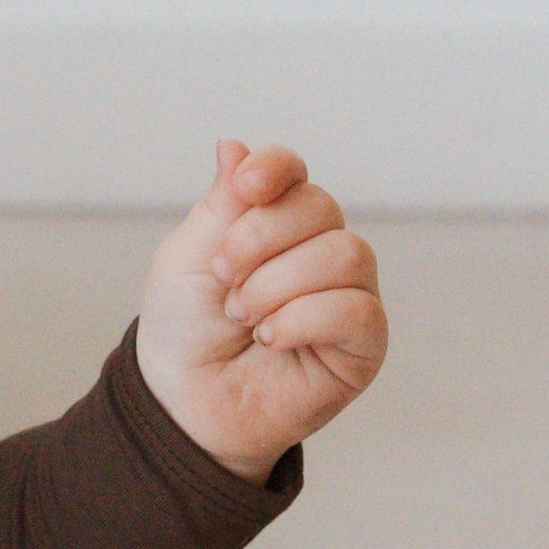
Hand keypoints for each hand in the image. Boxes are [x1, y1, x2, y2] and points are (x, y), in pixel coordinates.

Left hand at [135, 141, 387, 482]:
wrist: (184, 402)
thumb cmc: (185, 330)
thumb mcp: (189, 257)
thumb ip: (221, 204)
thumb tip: (233, 147)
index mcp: (275, 223)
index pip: (295, 174)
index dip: (276, 170)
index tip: (245, 186)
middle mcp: (319, 251)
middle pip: (320, 207)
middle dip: (259, 240)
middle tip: (223, 279)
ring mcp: (348, 295)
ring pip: (345, 254)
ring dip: (276, 286)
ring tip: (244, 318)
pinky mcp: (365, 343)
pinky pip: (355, 309)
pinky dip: (300, 321)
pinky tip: (271, 340)